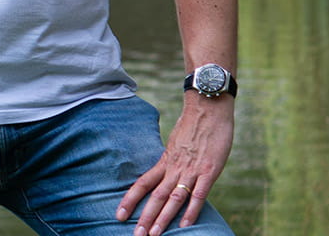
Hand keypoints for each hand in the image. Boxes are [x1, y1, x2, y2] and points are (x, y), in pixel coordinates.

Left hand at [116, 96, 233, 233]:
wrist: (209, 106)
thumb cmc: (194, 124)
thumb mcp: (176, 143)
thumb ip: (172, 161)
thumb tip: (166, 174)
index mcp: (166, 160)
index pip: (143, 183)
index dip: (130, 200)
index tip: (119, 215)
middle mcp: (175, 167)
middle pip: (156, 196)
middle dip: (145, 217)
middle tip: (136, 235)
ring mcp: (192, 170)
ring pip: (173, 198)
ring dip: (163, 218)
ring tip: (154, 235)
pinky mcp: (209, 170)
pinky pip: (199, 194)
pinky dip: (191, 211)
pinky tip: (185, 225)